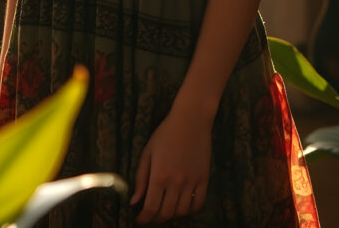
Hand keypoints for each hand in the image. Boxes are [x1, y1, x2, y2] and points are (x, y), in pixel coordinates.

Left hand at [130, 103, 211, 222]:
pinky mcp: (204, 179)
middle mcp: (176, 182)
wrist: (191, 119)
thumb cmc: (166, 133)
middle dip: (156, 218)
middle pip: (166, 213)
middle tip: (151, 214)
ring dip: (172, 214)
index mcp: (159, 176)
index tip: (139, 220)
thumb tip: (134, 202)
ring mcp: (191, 182)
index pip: (150, 208)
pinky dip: (191, 210)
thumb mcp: (147, 152)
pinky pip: (199, 204)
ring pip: (182, 212)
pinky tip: (183, 206)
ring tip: (166, 209)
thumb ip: (140, 178)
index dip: (143, 219)